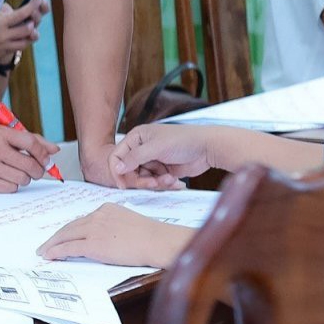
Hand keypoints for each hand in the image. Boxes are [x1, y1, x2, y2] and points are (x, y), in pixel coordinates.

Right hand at [0, 0, 48, 65]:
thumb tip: (10, 9)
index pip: (22, 14)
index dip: (33, 6)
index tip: (39, 1)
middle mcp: (3, 35)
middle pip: (28, 29)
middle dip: (33, 22)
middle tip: (32, 17)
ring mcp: (3, 46)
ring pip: (25, 41)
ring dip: (30, 34)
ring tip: (29, 28)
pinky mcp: (1, 53)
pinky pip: (16, 48)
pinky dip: (20, 42)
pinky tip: (18, 37)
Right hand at [0, 124, 54, 192]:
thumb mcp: (1, 134)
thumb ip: (28, 140)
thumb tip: (54, 149)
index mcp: (0, 133)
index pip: (31, 143)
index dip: (43, 154)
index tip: (46, 160)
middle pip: (30, 165)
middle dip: (38, 170)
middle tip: (35, 170)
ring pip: (23, 178)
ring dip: (24, 178)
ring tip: (15, 172)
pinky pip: (11, 188)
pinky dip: (12, 185)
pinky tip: (4, 178)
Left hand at [38, 202, 192, 268]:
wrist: (157, 241)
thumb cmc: (151, 236)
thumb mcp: (129, 222)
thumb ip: (115, 225)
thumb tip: (108, 237)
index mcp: (106, 209)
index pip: (82, 220)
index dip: (70, 230)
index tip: (63, 235)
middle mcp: (97, 216)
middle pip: (70, 227)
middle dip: (57, 236)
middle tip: (46, 244)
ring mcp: (93, 230)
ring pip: (65, 236)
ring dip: (52, 244)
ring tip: (44, 251)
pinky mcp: (93, 244)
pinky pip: (68, 248)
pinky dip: (56, 252)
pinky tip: (49, 255)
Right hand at [106, 124, 227, 188]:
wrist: (207, 148)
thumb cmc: (183, 141)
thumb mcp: (155, 148)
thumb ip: (134, 158)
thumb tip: (116, 168)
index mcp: (136, 138)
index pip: (117, 156)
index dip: (117, 171)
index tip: (121, 185)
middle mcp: (142, 149)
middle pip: (129, 171)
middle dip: (141, 179)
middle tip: (152, 182)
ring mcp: (152, 160)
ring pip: (142, 178)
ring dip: (155, 182)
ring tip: (168, 178)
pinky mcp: (162, 170)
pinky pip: (155, 182)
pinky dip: (163, 183)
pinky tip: (174, 180)